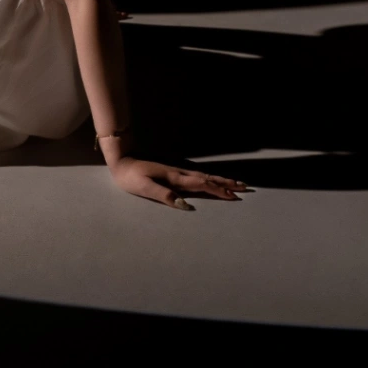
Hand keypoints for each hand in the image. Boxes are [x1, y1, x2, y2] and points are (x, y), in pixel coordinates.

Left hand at [109, 156, 250, 209]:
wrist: (122, 161)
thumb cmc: (131, 177)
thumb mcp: (144, 188)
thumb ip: (164, 196)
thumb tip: (185, 205)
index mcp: (175, 179)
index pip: (202, 185)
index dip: (218, 191)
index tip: (235, 196)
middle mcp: (179, 174)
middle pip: (208, 178)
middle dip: (226, 184)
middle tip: (245, 188)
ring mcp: (177, 172)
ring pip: (204, 176)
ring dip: (220, 180)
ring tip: (235, 183)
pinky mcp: (173, 172)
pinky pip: (197, 176)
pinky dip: (209, 178)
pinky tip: (211, 180)